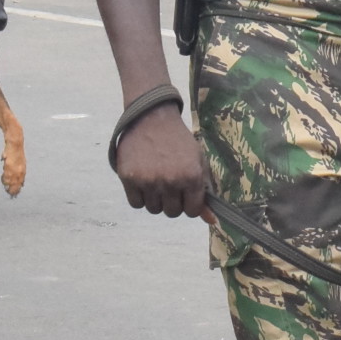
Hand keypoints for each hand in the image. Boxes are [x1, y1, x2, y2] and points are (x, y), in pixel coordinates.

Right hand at [112, 103, 210, 218]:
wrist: (151, 118)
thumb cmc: (178, 141)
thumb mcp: (198, 161)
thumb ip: (204, 191)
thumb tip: (212, 221)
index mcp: (191, 176)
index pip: (192, 211)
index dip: (189, 204)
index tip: (185, 193)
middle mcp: (170, 180)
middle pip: (172, 212)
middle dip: (172, 202)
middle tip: (169, 183)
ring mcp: (148, 180)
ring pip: (153, 209)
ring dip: (155, 199)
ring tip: (156, 178)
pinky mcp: (128, 178)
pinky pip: (136, 203)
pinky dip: (139, 196)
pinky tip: (143, 179)